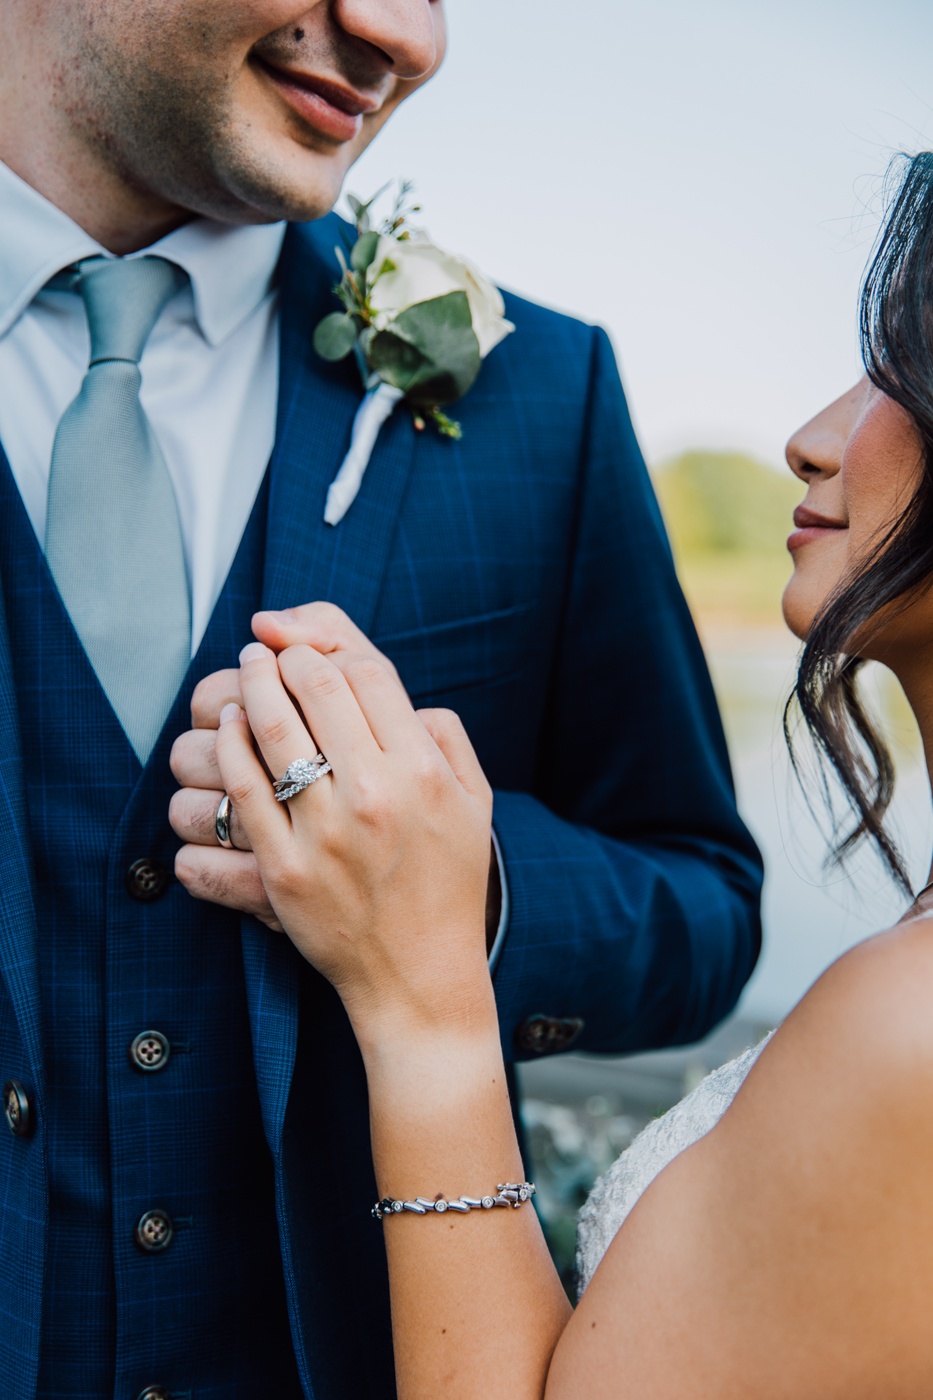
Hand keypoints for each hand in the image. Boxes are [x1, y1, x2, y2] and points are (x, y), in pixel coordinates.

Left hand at [171, 603, 503, 943]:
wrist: (419, 975)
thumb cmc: (449, 885)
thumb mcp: (474, 804)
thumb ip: (449, 738)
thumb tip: (406, 698)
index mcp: (422, 772)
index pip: (368, 677)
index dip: (332, 648)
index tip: (310, 648)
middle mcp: (374, 795)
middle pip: (317, 689)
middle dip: (288, 656)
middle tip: (271, 649)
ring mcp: (325, 832)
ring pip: (272, 729)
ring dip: (253, 686)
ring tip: (248, 670)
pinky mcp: (284, 868)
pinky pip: (243, 788)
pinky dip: (231, 745)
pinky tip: (231, 726)